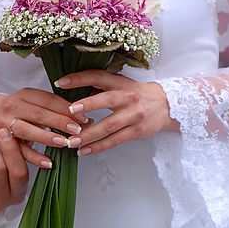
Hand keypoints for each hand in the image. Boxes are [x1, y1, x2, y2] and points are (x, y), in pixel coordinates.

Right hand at [0, 89, 84, 167]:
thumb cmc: (20, 110)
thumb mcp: (35, 103)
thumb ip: (58, 110)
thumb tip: (88, 121)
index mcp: (24, 94)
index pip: (48, 99)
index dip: (66, 108)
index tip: (83, 117)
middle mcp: (12, 107)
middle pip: (39, 114)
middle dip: (60, 122)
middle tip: (78, 130)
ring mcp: (5, 125)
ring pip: (27, 131)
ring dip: (47, 138)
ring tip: (65, 143)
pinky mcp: (2, 142)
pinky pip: (20, 151)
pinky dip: (35, 158)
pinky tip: (49, 163)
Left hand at [54, 70, 177, 155]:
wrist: (168, 106)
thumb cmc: (139, 95)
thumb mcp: (122, 85)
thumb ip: (102, 88)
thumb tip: (76, 93)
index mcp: (121, 83)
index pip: (98, 76)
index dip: (79, 78)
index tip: (60, 82)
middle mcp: (127, 97)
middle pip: (105, 101)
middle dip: (87, 105)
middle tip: (69, 111)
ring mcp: (133, 115)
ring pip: (108, 126)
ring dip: (88, 135)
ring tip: (71, 142)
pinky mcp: (137, 131)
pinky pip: (115, 141)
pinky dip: (99, 147)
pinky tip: (84, 151)